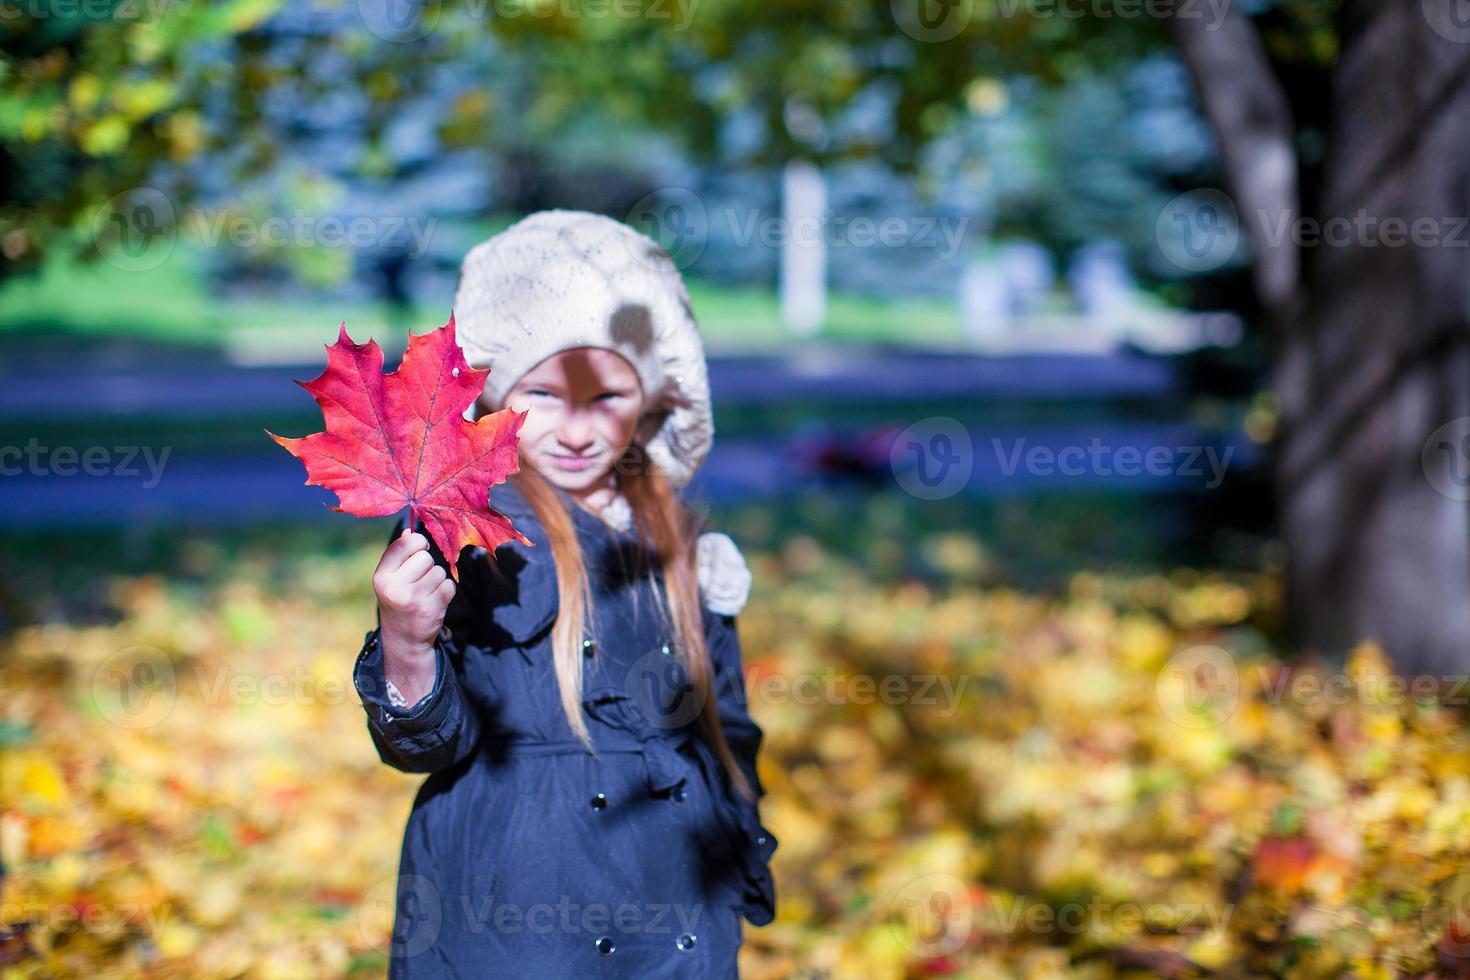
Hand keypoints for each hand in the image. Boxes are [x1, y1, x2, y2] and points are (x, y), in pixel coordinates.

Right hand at [373, 528, 454, 662]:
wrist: (403, 639)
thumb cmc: (398, 601)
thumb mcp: (390, 579)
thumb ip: (398, 556)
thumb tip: (409, 530)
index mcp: (381, 576)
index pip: (405, 543)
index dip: (417, 542)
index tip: (420, 548)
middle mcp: (395, 587)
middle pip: (425, 557)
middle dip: (427, 565)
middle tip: (420, 579)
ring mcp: (414, 599)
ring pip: (439, 572)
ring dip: (437, 579)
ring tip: (425, 592)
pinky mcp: (432, 608)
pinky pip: (449, 586)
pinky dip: (446, 591)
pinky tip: (434, 600)